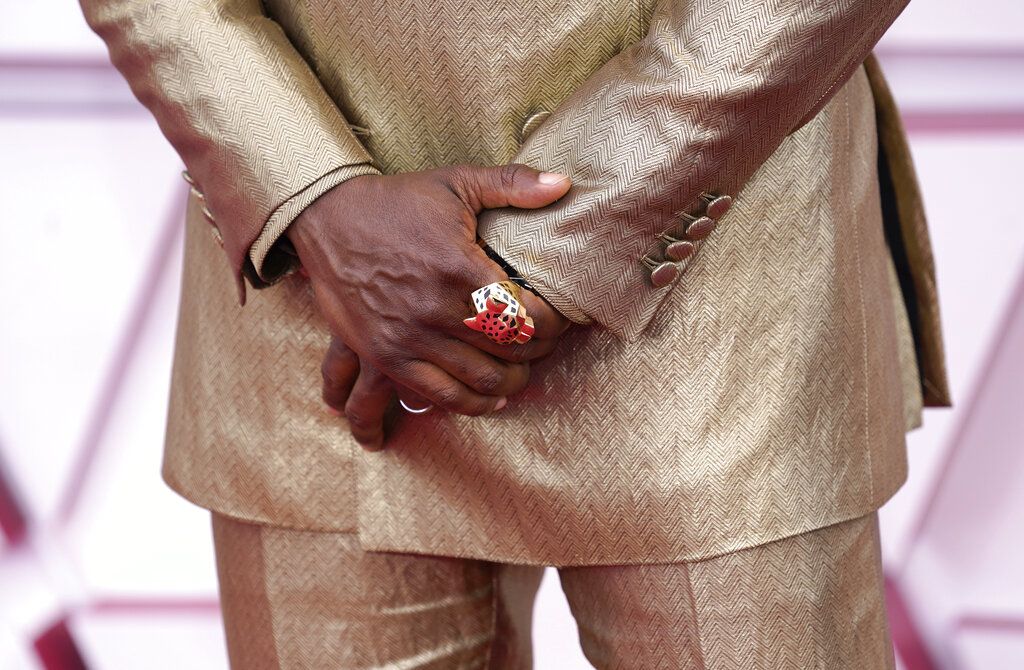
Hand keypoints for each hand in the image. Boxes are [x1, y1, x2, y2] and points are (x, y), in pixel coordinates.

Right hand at [288, 164, 571, 443]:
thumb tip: (563, 183)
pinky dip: (471, 404)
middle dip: (537, 352)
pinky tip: (490, 399)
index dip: (552, 325)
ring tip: (521, 372)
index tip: (559, 321)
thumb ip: (512, 184)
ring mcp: (409, 338)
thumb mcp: (455, 183)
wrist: (326, 219)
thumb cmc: (397, 201)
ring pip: (479, 380)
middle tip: (546, 346)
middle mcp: (435, 309)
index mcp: (458, 268)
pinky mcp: (386, 356)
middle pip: (508, 351)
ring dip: (511, 382)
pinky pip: (440, 396)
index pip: (525, 315)